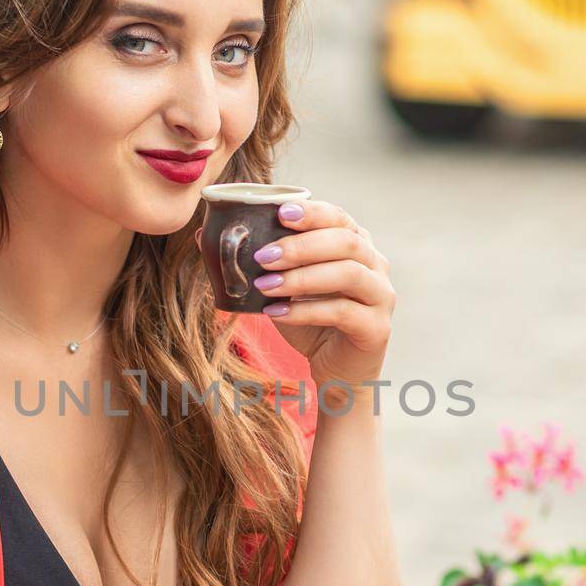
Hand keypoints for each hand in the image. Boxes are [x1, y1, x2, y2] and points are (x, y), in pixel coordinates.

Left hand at [197, 198, 395, 391]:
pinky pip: (343, 312)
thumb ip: (255, 262)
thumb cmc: (310, 323)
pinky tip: (277, 313)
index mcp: (356, 245)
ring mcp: (381, 296)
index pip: (339, 217)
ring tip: (264, 284)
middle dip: (301, 245)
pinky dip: (306, 310)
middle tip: (262, 256)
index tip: (279, 213)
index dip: (312, 213)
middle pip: (346, 242)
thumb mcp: (281, 288)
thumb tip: (204, 235)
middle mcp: (376, 265)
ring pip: (348, 274)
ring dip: (302, 276)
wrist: (336, 373)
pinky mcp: (377, 328)